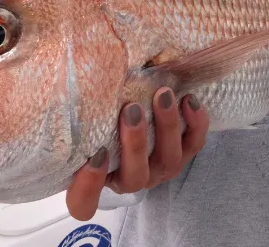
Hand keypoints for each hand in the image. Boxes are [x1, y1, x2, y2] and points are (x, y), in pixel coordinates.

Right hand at [65, 89, 209, 220]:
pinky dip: (196, 123)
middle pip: (134, 177)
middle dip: (135, 143)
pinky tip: (188, 100)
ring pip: (168, 159)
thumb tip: (72, 66)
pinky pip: (194, 144)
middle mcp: (130, 178)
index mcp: (98, 178)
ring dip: (166, 126)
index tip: (93, 156)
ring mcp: (159, 168)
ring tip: (163, 96)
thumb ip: (79, 108)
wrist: (140, 110)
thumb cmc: (105, 114)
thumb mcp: (87, 115)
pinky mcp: (184, 152)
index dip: (88, 186)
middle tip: (131, 110)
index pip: (83, 202)